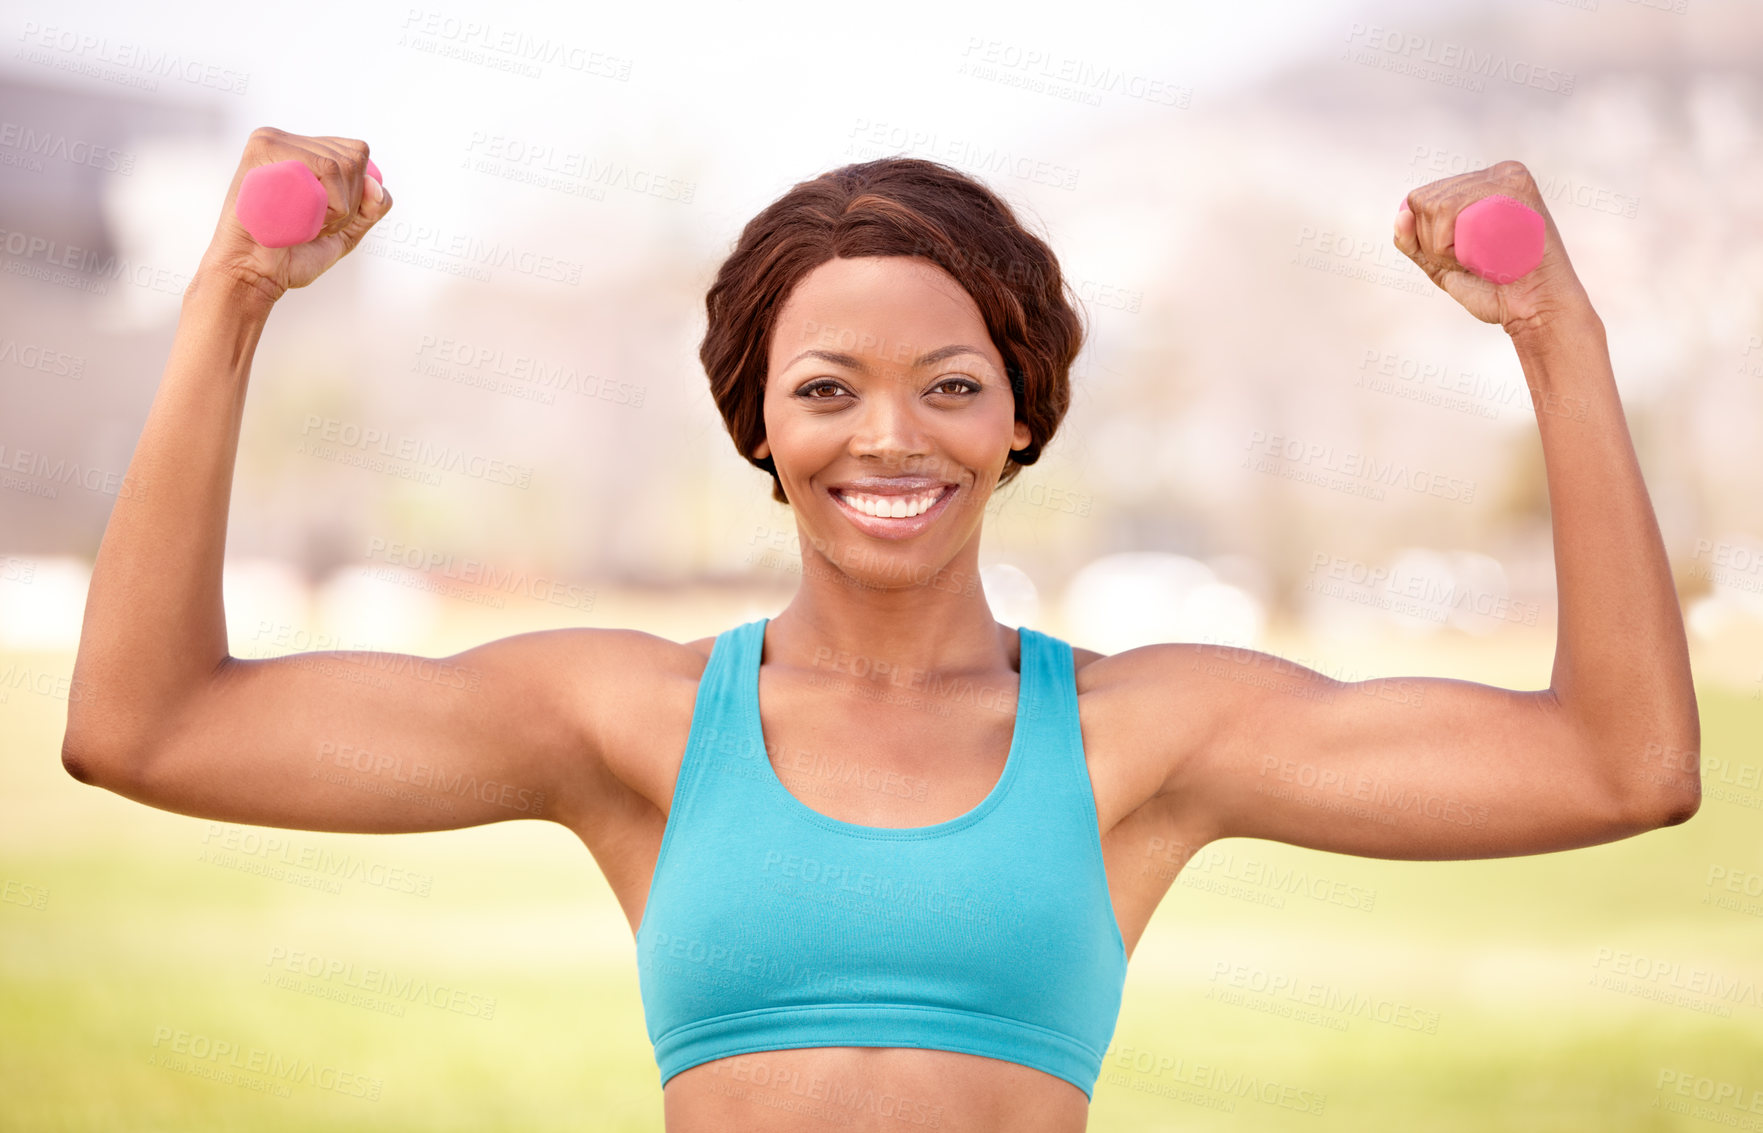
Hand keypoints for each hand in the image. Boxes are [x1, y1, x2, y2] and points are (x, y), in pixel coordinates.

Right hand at [195, 126, 392, 305]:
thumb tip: (376, 184)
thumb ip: (370, 208)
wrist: (254, 272)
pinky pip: (326, 168)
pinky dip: (331, 204)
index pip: (356, 153)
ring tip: (303, 223)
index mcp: (304, 152)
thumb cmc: (292, 253)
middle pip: (355, 157)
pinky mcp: (264, 149)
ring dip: (337, 209)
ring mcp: (273, 142)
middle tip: (313, 224)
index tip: (329, 219)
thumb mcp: (346, 231)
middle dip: (348, 203)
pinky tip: (303, 219)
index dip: (358, 193)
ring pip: (342, 165)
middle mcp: (288, 141)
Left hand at [1394, 160, 1594, 338]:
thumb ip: (1412, 241)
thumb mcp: (1438, 263)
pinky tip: (1483, 254)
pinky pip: (1450, 209)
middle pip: (1425, 201)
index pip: (1423, 198)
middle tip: (1473, 261)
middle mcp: (1491, 176)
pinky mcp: (1515, 185)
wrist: (1531, 306)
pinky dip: (1450, 244)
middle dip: (1435, 243)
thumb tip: (1401, 213)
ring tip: (1482, 258)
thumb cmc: (1489, 285)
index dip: (1427, 237)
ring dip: (1446, 248)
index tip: (1458, 257)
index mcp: (1475, 187)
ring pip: (1436, 206)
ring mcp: (1505, 178)